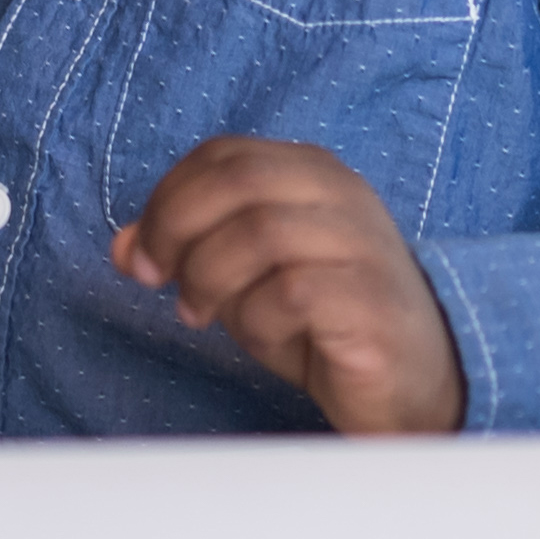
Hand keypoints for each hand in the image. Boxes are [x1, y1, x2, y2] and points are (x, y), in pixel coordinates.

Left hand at [113, 136, 467, 433]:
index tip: (141, 254)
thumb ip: (194, 251)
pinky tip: (264, 338)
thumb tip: (124, 248)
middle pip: (236, 180)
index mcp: (314, 174)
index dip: (166, 199)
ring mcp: (363, 246)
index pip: (222, 155)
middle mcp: (343, 197)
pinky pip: (291, 293)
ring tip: (205, 315)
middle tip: (158, 280)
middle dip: (176, 230)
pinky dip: (257, 319)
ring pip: (259, 231)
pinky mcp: (370, 304)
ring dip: (212, 278)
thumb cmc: (325, 324)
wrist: (415, 383)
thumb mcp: (247, 278)